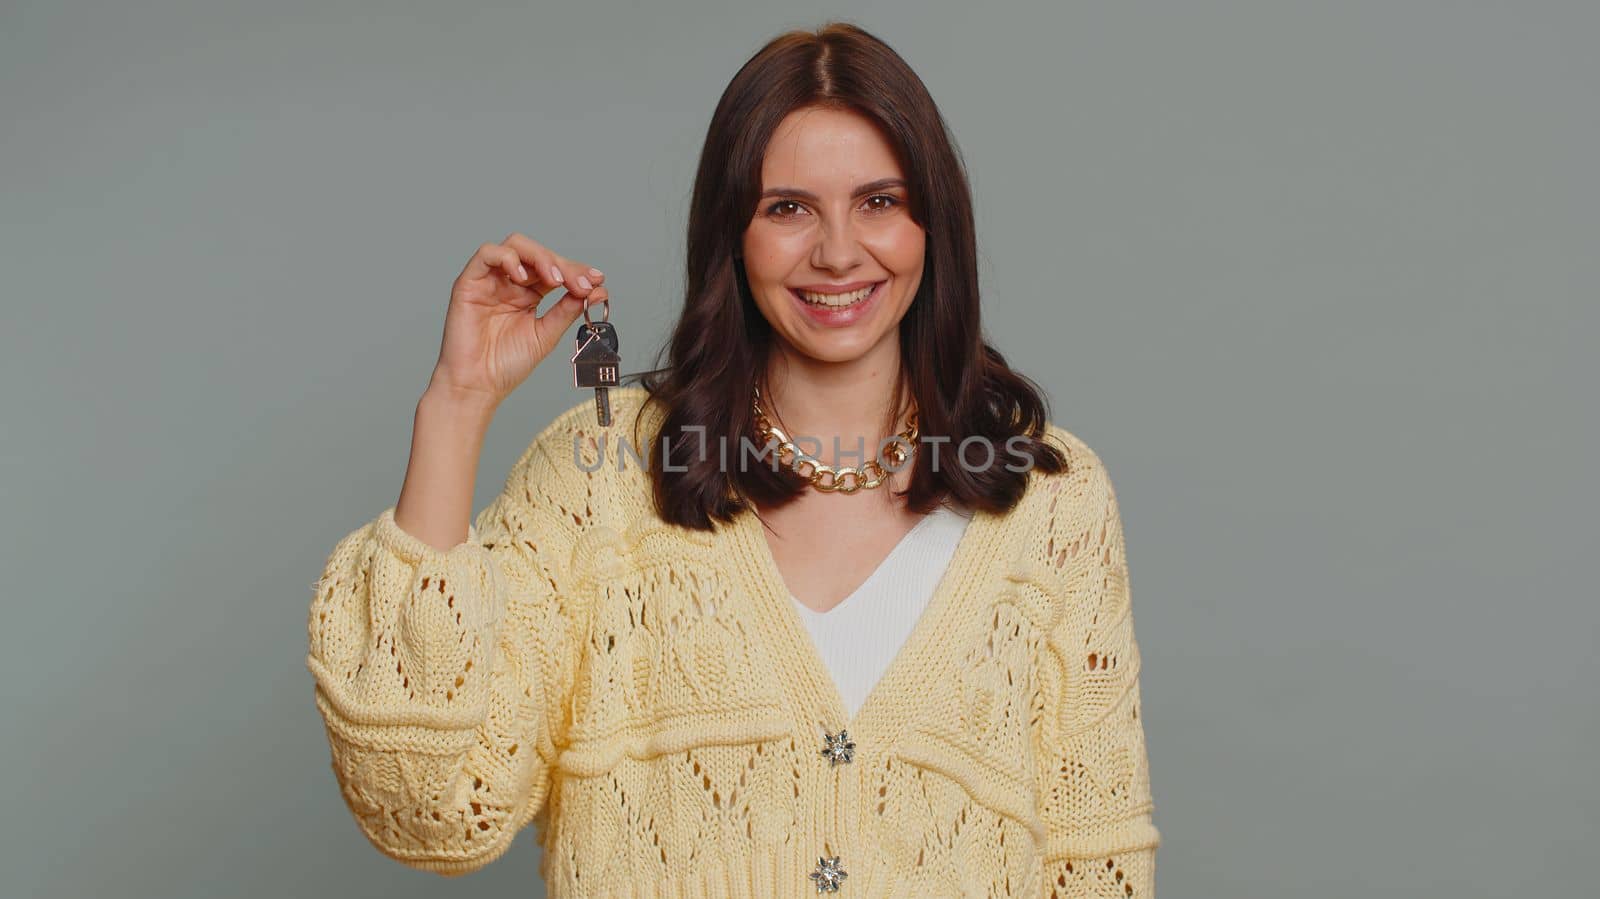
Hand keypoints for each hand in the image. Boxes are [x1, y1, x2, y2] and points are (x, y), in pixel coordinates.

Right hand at [427, 232, 608, 406]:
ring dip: (541, 257)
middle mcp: (509, 283)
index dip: (576, 270)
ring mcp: (490, 281)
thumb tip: (598, 291)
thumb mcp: (546, 334)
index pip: (554, 269)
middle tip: (580, 284)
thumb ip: (568, 310)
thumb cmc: (505, 364)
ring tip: (555, 280)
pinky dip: (509, 258)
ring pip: (516, 246)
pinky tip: (524, 276)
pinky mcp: (469, 282)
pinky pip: (487, 254)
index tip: (597, 280)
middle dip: (563, 265)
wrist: (477, 385)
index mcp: (528, 294)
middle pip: (538, 253)